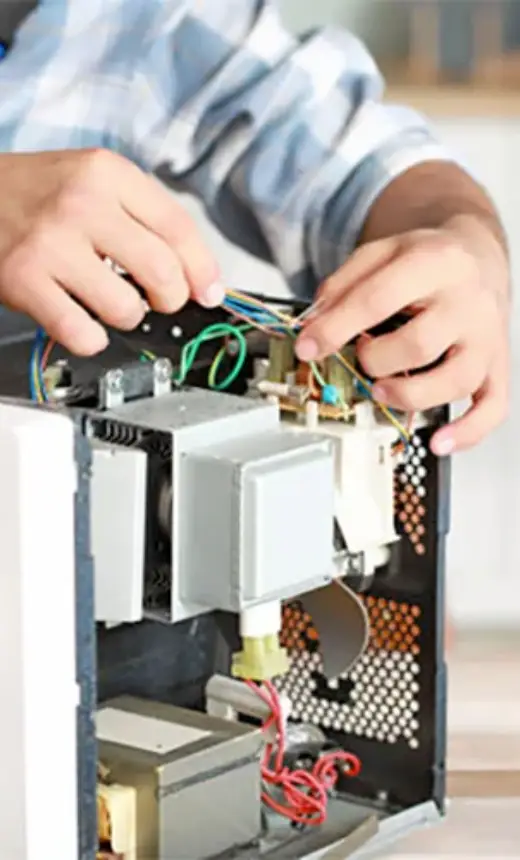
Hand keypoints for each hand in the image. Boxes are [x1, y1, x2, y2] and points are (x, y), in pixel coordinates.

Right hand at [0, 149, 222, 354]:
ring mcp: (50, 243)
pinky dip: (91, 339)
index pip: (179, 229)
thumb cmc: (37, 194)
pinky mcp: (23, 280)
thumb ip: (146, 219)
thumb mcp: (93, 182)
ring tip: (108, 301)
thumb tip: (200, 278)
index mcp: (107, 174)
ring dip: (127, 317)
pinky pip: (82, 332)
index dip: (203, 270)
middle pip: (162, 272)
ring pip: (126, 308)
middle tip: (160, 300)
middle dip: (171, 299)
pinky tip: (82, 321)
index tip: (210, 292)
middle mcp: (81, 204)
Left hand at [295, 218, 509, 453]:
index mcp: (434, 263)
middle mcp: (467, 301)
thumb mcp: (381, 252)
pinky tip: (438, 442)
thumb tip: (312, 325)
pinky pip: (492, 407)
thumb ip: (343, 284)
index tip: (308, 347)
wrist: (478, 257)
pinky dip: (467, 432)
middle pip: (419, 345)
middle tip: (361, 356)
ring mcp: (486, 337)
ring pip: (455, 381)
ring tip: (382, 389)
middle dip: (375, 360)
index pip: (378, 299)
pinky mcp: (497, 365)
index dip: (335, 328)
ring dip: (408, 396)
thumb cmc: (428, 260)